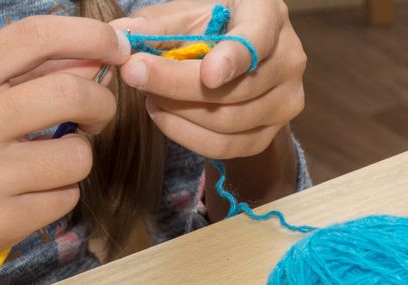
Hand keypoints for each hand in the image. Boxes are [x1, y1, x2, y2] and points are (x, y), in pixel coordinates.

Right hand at [0, 16, 130, 283]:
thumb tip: (93, 58)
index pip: (36, 36)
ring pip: (78, 156)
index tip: (118, 45)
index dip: (90, 35)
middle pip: (72, 93)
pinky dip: (59, 195)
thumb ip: (20, 75)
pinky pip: (65, 199)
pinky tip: (29, 195)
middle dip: (101, 104)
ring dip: (77, 158)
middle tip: (97, 115)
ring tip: (48, 163)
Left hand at [113, 0, 306, 158]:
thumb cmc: (212, 26)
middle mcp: (289, 59)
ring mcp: (285, 101)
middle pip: (235, 90)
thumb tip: (119, 37)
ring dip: (177, 113)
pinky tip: (164, 115)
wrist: (238, 54)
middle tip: (134, 73)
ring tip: (148, 94)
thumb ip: (156, 25)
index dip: (234, 60)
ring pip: (227, 123)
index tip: (208, 73)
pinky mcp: (269, 134)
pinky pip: (225, 147)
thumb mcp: (186, 13)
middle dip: (176, 86)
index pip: (258, 41)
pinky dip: (186, 135)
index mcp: (269, 15)